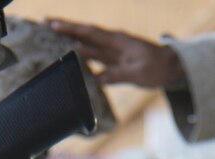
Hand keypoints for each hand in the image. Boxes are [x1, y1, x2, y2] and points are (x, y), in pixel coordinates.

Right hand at [45, 19, 181, 88]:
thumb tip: (96, 79)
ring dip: (70, 41)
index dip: (71, 29)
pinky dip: (81, 56)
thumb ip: (116, 75)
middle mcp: (112, 43)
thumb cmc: (157, 68)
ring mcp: (112, 51)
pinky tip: (71, 57)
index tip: (53, 24)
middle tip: (43, 22)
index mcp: (117, 41)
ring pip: (87, 45)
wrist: (171, 67)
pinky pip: (94, 57)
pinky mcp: (114, 61)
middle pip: (84, 34)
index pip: (89, 33)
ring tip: (50, 37)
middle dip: (64, 28)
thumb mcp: (137, 74)